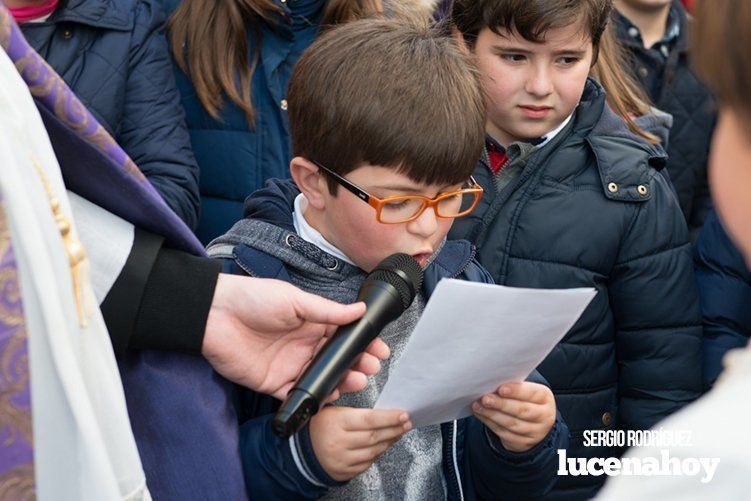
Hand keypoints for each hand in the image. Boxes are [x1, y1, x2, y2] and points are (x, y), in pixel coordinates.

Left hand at [202, 274, 389, 398]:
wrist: (215, 315)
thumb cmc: (253, 299)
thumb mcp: (295, 300)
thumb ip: (328, 311)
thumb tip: (359, 309)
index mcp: (311, 324)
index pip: (343, 337)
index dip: (362, 344)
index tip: (379, 350)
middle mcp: (304, 346)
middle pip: (337, 361)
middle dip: (357, 365)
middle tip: (370, 368)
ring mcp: (290, 365)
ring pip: (323, 380)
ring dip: (341, 382)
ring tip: (355, 381)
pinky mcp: (274, 383)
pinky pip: (298, 395)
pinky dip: (314, 398)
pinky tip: (329, 396)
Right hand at [310, 407, 411, 480]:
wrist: (302, 449)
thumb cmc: (320, 425)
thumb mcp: (330, 408)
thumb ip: (354, 407)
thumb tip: (383, 408)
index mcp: (336, 422)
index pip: (369, 420)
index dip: (389, 417)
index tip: (403, 414)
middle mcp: (339, 442)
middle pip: (374, 436)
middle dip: (394, 429)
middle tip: (407, 423)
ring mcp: (342, 459)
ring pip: (373, 451)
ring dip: (389, 441)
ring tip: (398, 432)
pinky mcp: (344, 472)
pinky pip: (367, 463)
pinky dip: (379, 453)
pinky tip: (384, 444)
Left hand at [471, 382, 555, 451]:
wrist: (534, 424)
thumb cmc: (525, 399)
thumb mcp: (526, 391)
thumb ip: (513, 387)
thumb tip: (491, 382)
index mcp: (545, 398)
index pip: (532, 394)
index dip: (516, 391)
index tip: (501, 388)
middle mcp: (544, 416)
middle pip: (521, 411)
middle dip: (501, 404)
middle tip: (485, 398)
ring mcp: (535, 432)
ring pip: (512, 424)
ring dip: (492, 414)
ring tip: (477, 406)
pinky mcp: (523, 443)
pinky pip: (504, 433)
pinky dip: (490, 423)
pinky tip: (480, 414)